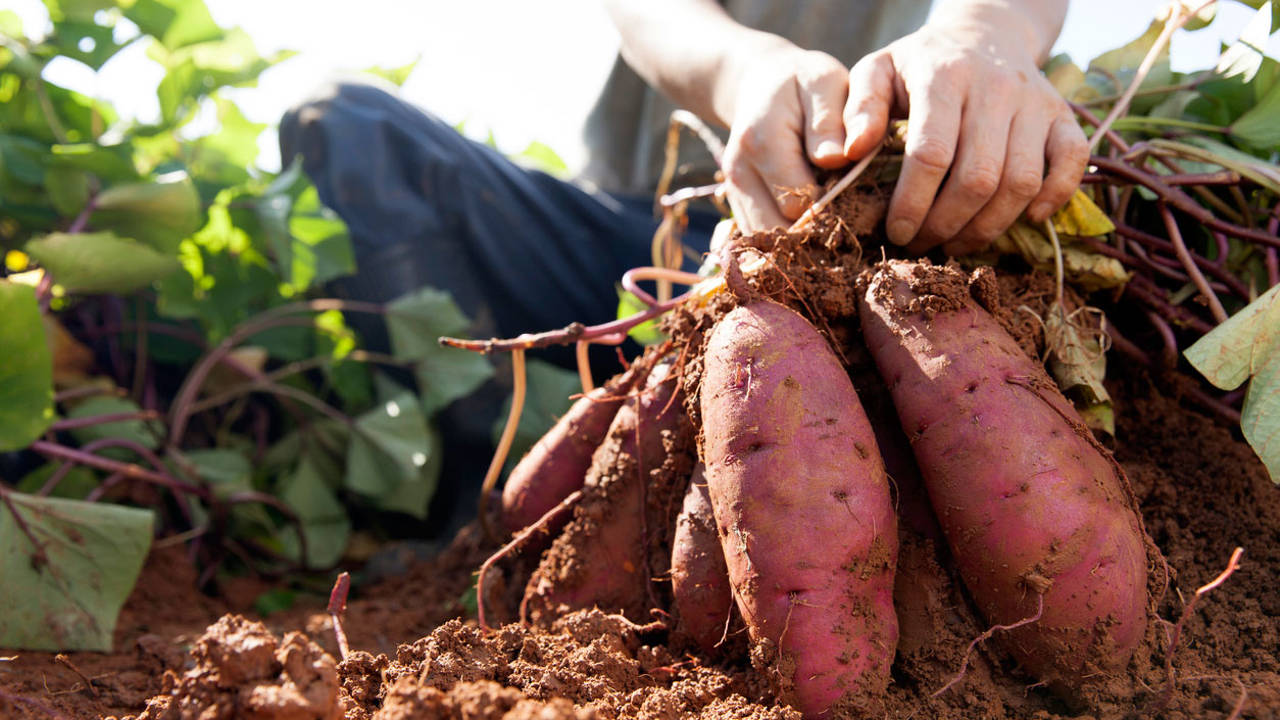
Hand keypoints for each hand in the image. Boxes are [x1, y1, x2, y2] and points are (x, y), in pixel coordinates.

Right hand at [718, 43, 852, 232]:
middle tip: (854, 220)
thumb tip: (837, 159)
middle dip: (819, 233)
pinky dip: (788, 243)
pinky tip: (814, 228)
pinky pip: (761, 240)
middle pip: (780, 231)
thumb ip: (830, 120)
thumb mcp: (824, 82)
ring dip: (802, 244)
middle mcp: (739, 173)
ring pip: (767, 244)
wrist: (761, 84)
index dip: (835, 206)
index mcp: (762, 142)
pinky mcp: (737, 205)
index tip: (862, 197)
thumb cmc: (803, 82)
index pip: (799, 201)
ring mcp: (733, 192)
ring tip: (834, 228)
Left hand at [842, 20, 1088, 254]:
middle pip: (978, 177)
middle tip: (922, 245)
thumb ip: (858, 109)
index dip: (912, 203)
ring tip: (956, 243)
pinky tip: (1027, 219)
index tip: (896, 232)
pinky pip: (1073, 162)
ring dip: (988, 226)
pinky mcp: (1063, 115)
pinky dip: (1055, 196)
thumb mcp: (877, 72)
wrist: (984, 33)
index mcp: (944, 77)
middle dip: (946, 224)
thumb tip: (849, 152)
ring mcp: (1036, 102)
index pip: (931, 154)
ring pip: (1021, 181)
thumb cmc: (920, 65)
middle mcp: (996, 88)